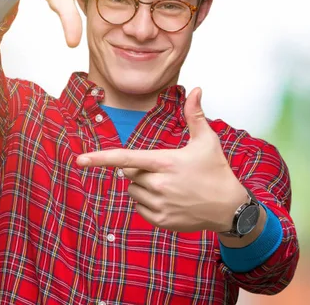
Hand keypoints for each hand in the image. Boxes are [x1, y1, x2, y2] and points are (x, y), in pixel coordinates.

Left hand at [76, 88, 247, 232]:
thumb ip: (195, 115)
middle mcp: (159, 185)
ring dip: (143, 186)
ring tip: (170, 185)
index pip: (127, 159)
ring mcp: (159, 205)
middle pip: (130, 173)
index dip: (101, 158)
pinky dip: (148, 202)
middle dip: (141, 169)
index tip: (80, 160)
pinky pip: (139, 208)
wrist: (228, 207)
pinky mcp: (160, 220)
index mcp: (166, 162)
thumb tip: (196, 90)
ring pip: (133, 190)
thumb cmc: (217, 171)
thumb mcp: (207, 141)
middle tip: (165, 169)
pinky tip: (170, 199)